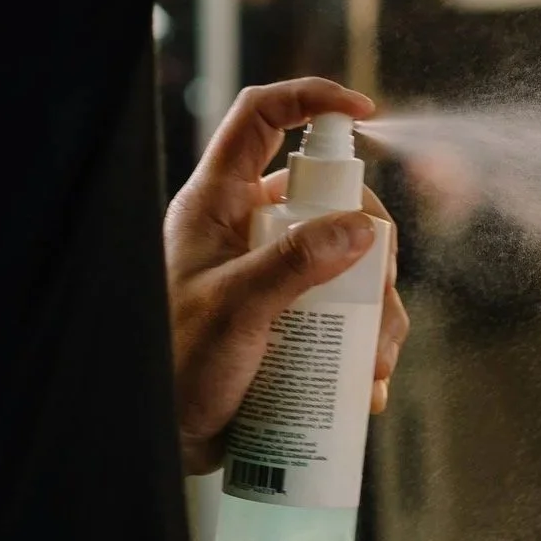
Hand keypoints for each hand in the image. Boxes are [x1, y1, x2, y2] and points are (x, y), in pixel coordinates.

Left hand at [165, 79, 409, 476]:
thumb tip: (364, 228)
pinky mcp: (297, 317)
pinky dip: (371, 343)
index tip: (364, 112)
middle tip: (380, 292)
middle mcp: (251, 230)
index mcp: (219, 206)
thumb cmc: (170, 367)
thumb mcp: (233, 311)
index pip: (261, 121)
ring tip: (373, 362)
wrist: (160, 440)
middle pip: (335, 199)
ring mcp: (277, 273)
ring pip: (356, 261)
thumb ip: (294, 264)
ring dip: (380, 310)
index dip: (310, 100)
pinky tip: (367, 383)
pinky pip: (354, 312)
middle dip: (374, 247)